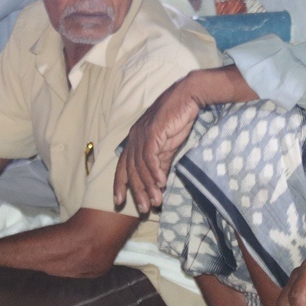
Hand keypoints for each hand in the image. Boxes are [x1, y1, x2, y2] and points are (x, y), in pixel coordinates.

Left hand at [113, 79, 201, 213]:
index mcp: (134, 140)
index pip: (123, 166)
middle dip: (136, 191)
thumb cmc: (178, 118)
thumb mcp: (168, 146)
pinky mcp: (152, 132)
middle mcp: (133, 137)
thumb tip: (158, 183)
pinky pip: (150, 157)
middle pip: (130, 170)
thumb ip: (161, 163)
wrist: (187, 97)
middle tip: (143, 209)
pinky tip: (161, 184)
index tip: (119, 202)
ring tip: (156, 201)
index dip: (120, 184)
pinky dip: (155, 172)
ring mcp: (141, 134)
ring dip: (148, 186)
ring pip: (140, 166)